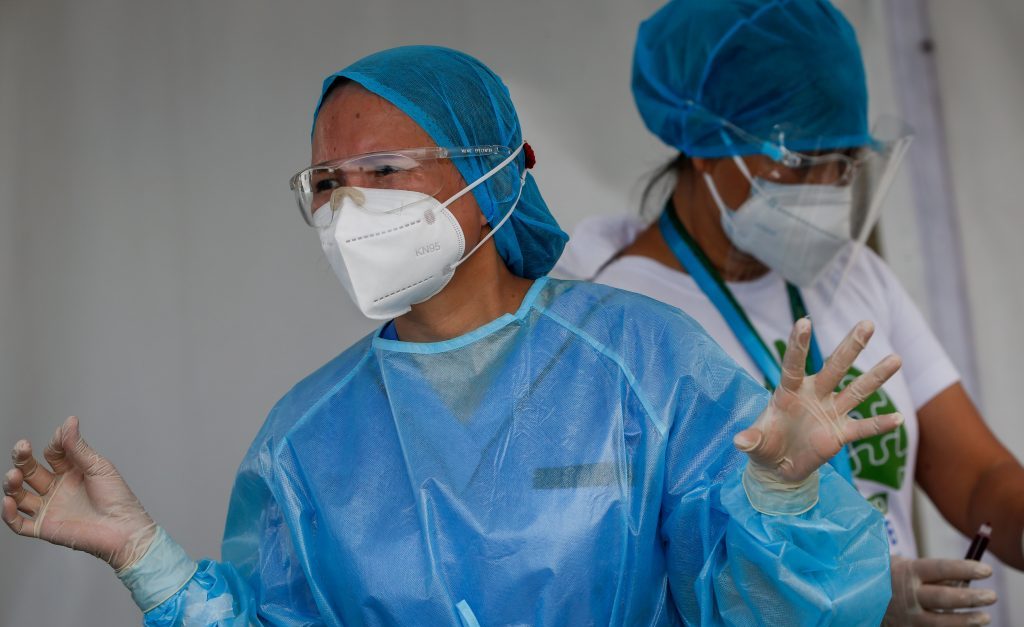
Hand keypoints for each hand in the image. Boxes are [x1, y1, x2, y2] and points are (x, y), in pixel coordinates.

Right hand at [3, 416, 155, 570]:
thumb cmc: (118, 498)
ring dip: (12, 484)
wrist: (124, 529)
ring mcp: (50, 508)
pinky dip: (8, 514)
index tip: (60, 436)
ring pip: (20, 495)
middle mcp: (57, 488)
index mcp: (72, 472)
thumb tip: (69, 421)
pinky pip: (19, 523)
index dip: (54, 443)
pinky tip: (8, 501)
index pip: (53, 453)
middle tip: (21, 448)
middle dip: (22, 459)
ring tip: (14, 475)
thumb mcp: (98, 467)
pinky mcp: (45, 527)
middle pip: (30, 471)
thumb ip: (78, 447)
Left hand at [734, 318, 903, 483]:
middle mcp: (814, 395)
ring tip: (896, 358)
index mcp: (789, 390)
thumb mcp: (754, 443)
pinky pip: (863, 428)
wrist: (779, 466)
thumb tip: (739, 441)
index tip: (804, 320)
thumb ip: (750, 440)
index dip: (799, 344)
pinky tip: (898, 419)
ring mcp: (830, 412)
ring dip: (875, 376)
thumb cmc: (765, 445)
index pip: (794, 364)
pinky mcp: (841, 434)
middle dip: (851, 346)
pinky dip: (879, 425)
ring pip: (856, 391)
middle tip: (867, 323)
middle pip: (834, 367)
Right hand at [885, 556, 995, 625]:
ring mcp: (907, 616)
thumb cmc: (887, 576)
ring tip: (985, 617)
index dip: (965, 569)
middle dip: (970, 598)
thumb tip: (963, 580)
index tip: (986, 570)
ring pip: (941, 622)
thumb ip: (931, 574)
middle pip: (944, 597)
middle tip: (991, 596)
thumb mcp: (903, 566)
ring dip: (966, 620)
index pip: (940, 568)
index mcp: (907, 572)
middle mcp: (907, 595)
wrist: (857, 596)